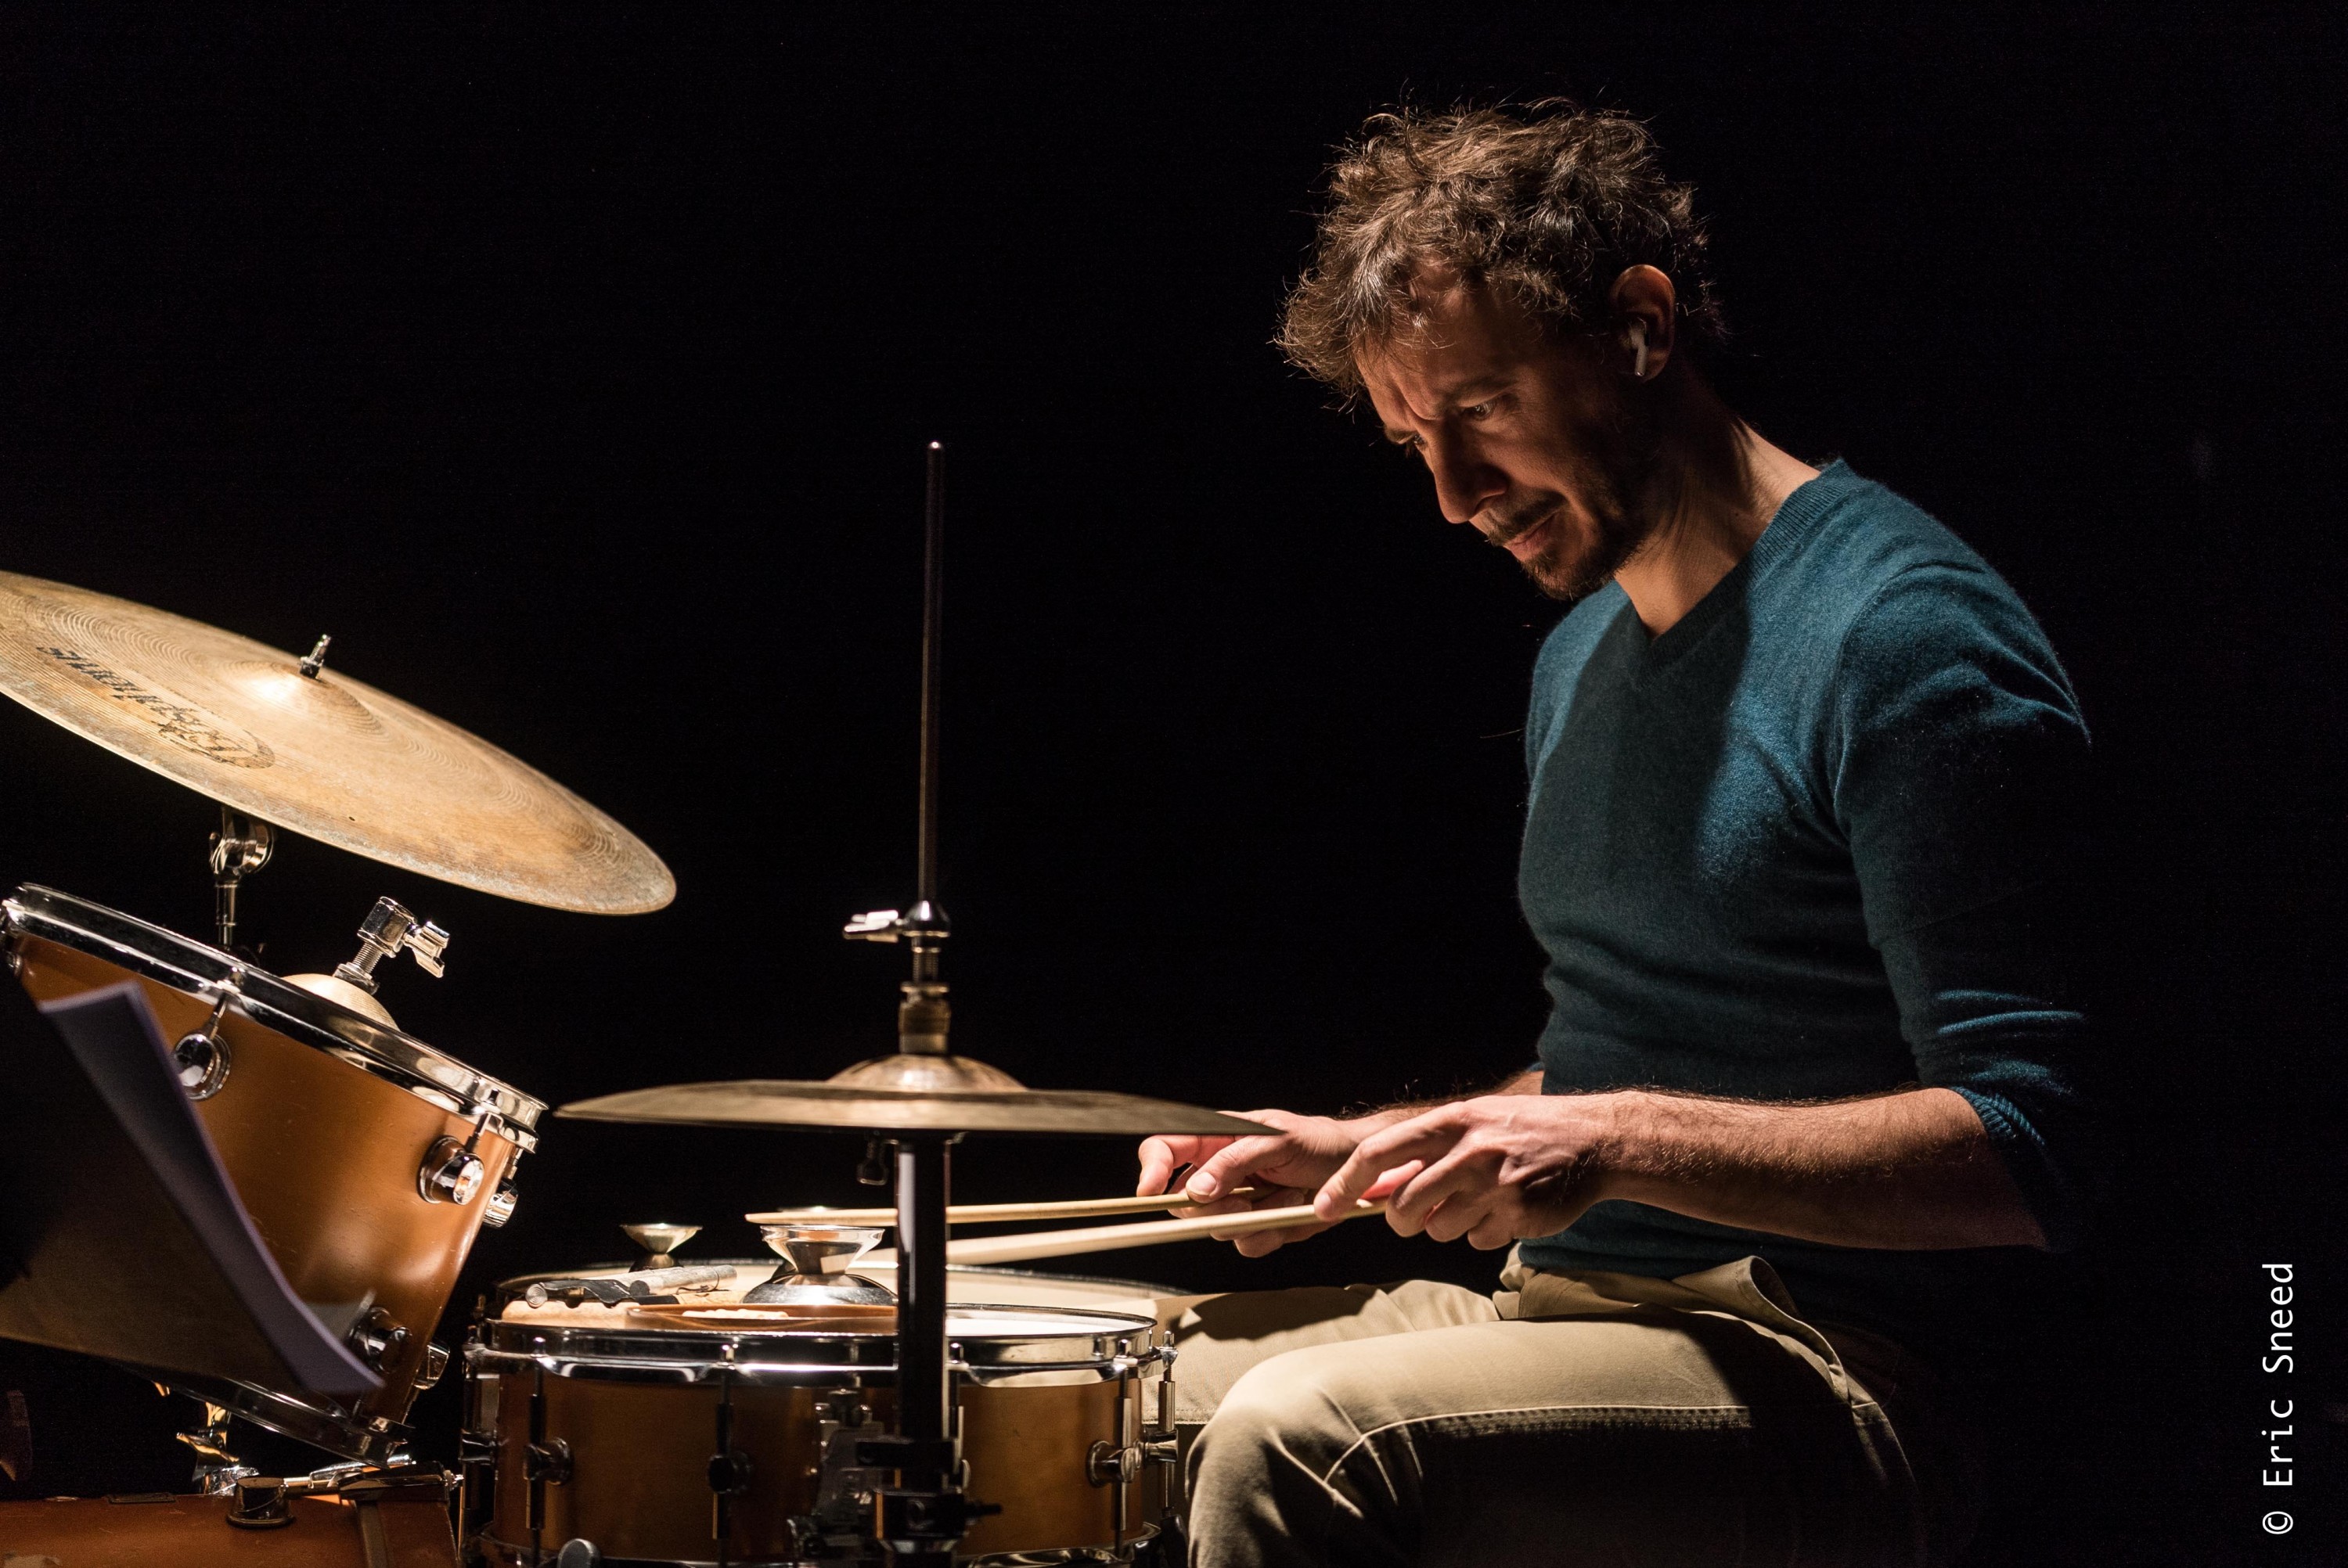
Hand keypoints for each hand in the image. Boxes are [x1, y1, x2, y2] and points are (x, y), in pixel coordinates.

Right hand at [1136, 1108, 1409, 1256]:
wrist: (1357, 1169)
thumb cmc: (1319, 1142)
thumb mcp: (1278, 1140)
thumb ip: (1234, 1160)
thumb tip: (1197, 1189)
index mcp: (1216, 1139)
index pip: (1164, 1149)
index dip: (1150, 1170)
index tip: (1150, 1192)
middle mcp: (1220, 1172)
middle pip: (1184, 1203)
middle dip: (1216, 1208)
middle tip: (1247, 1200)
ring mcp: (1237, 1202)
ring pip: (1216, 1229)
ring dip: (1254, 1218)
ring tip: (1285, 1194)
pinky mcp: (1257, 1227)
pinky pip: (1247, 1245)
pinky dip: (1272, 1233)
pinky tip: (1291, 1210)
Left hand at [1314, 1093, 1619, 1249]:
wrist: (1592, 1141)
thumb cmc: (1521, 1130)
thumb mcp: (1472, 1121)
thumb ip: (1425, 1149)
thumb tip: (1370, 1186)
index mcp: (1452, 1121)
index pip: (1380, 1152)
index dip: (1345, 1183)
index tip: (1324, 1208)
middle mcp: (1471, 1151)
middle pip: (1403, 1205)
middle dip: (1401, 1219)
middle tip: (1415, 1214)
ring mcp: (1496, 1186)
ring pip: (1438, 1229)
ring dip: (1446, 1225)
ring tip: (1475, 1200)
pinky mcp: (1518, 1217)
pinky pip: (1474, 1242)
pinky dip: (1481, 1234)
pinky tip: (1504, 1209)